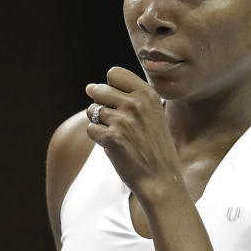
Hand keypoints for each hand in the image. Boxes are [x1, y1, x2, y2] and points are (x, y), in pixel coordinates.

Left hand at [85, 67, 183, 202]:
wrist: (161, 178)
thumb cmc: (154, 146)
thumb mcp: (152, 114)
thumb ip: (124, 97)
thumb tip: (89, 86)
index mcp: (148, 94)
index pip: (114, 73)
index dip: (111, 87)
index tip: (121, 102)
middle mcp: (136, 103)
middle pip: (99, 90)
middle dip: (102, 105)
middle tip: (120, 123)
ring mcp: (123, 120)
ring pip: (92, 110)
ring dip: (100, 123)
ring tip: (119, 135)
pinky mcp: (111, 137)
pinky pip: (91, 129)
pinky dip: (99, 139)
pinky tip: (116, 146)